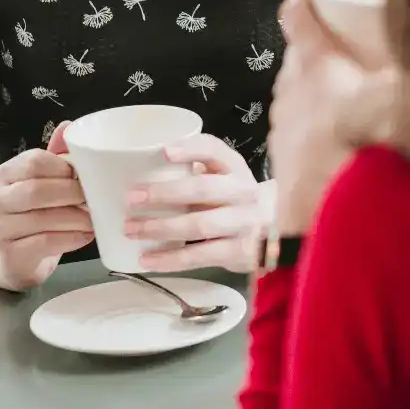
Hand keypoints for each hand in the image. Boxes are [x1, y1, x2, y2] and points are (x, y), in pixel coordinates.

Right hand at [0, 122, 92, 290]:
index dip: (64, 167)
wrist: (12, 256)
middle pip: (37, 190)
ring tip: (94, 218)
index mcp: (7, 174)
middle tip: (95, 198)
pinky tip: (86, 235)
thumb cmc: (35, 212)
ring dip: (77, 218)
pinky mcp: (11, 256)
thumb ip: (56, 156)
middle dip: (72, 193)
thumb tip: (68, 125)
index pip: (34, 161)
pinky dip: (71, 238)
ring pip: (42, 218)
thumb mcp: (44, 181)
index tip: (83, 175)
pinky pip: (45, 243)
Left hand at [125, 135, 270, 272]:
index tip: (164, 152)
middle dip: (163, 193)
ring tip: (131, 229)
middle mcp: (244, 193)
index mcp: (236, 169)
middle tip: (131, 198)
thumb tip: (145, 175)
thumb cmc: (237, 201)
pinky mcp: (239, 252)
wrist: (279, 230)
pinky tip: (147, 259)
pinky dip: (170, 259)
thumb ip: (199, 174)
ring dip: (160, 227)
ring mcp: (244, 224)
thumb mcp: (227, 179)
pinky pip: (199, 256)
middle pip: (203, 189)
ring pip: (198, 225)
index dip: (191, 149)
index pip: (216, 151)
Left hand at [270, 0, 396, 236]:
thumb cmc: (358, 160)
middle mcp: (291, 87)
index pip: (296, 12)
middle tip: (354, 45)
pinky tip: (340, 135)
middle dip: (323, 44)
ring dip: (319, 85)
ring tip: (352, 93)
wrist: (318, 226)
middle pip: (299, 50)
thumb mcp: (401, 108)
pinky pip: (297, 122)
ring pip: (297, 88)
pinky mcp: (280, 153)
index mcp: (317, 65)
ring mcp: (282, 122)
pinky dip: (314, 120)